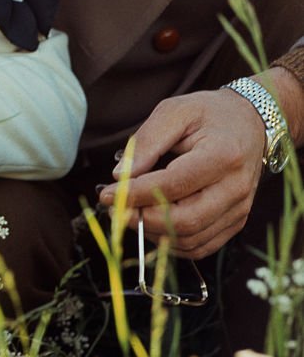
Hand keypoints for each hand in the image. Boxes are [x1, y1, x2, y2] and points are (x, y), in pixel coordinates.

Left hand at [98, 89, 265, 258]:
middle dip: (143, 218)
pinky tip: (151, 224)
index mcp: (222, 155)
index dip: (137, 194)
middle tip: (114, 210)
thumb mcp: (174, 111)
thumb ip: (146, 142)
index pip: (174, 185)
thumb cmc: (208, 114)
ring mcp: (239, 209)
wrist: (248, 122)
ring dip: (154, 232)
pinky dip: (172, 241)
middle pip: (185, 219)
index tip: (108, 194)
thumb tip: (120, 176)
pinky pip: (202, 245)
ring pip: (192, 238)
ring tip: (129, 214)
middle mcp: (235, 188)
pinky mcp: (236, 222)